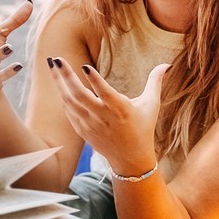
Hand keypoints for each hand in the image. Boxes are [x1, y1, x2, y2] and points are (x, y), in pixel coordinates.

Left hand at [45, 57, 167, 175]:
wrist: (130, 158)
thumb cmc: (143, 128)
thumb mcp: (151, 105)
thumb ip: (155, 83)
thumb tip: (166, 64)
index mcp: (120, 110)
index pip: (105, 93)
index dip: (95, 80)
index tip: (84, 66)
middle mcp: (103, 117)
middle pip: (80, 96)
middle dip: (66, 77)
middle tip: (57, 59)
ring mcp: (90, 124)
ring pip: (70, 102)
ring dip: (60, 83)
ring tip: (53, 65)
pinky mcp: (82, 130)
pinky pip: (69, 111)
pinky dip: (63, 97)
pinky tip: (60, 84)